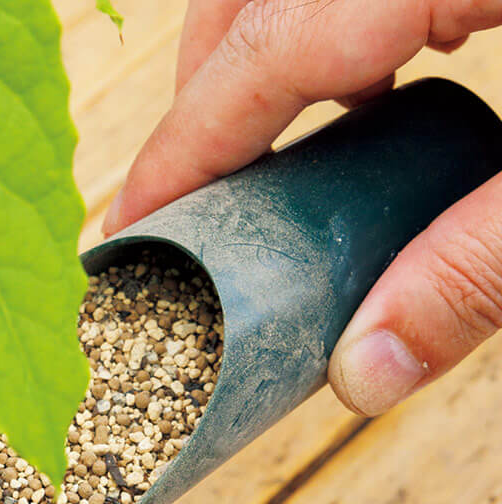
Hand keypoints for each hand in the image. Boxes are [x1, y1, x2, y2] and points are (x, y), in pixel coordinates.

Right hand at [103, 0, 501, 417]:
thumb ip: (475, 266)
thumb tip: (369, 373)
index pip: (257, 53)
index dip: (179, 147)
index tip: (130, 223)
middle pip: (244, 0)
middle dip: (198, 103)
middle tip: (191, 206)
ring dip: (258, 66)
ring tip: (267, 159)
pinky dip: (331, 35)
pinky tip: (368, 88)